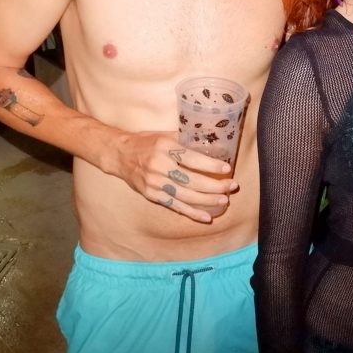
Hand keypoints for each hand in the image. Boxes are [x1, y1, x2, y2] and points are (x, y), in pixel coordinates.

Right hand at [111, 131, 236, 222]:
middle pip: (192, 181)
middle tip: (232, 186)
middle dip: (215, 186)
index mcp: (165, 148)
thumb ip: (186, 140)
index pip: (192, 159)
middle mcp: (160, 167)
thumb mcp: (165, 135)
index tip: (227, 169)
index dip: (211, 165)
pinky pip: (175, 206)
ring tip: (224, 201)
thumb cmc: (146, 142)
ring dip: (208, 200)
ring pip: (186, 196)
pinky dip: (192, 213)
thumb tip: (213, 142)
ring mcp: (155, 183)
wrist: (120, 155)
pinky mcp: (152, 195)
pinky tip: (206, 217)